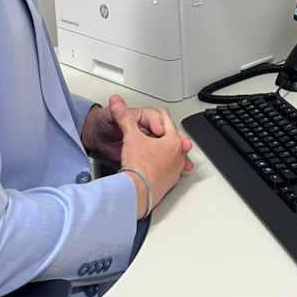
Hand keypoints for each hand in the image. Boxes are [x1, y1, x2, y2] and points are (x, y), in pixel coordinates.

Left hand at [82, 95, 171, 162]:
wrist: (99, 140)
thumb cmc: (105, 126)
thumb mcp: (109, 116)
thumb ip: (115, 111)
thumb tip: (114, 100)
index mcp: (143, 117)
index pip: (154, 117)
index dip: (157, 124)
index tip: (158, 131)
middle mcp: (149, 128)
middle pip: (168, 131)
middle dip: (175, 137)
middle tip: (179, 143)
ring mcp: (151, 141)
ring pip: (170, 144)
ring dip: (179, 149)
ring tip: (183, 154)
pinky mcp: (150, 154)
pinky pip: (166, 157)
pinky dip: (175, 161)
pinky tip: (179, 165)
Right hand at [109, 98, 192, 215]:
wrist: (137, 191)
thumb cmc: (138, 166)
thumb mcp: (131, 136)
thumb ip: (125, 118)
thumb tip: (117, 104)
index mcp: (173, 142)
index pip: (169, 124)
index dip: (163, 117)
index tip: (163, 113)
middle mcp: (178, 156)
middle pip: (176, 140)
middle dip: (171, 133)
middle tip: (166, 130)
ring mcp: (175, 170)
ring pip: (177, 156)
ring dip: (171, 151)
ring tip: (165, 148)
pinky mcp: (170, 182)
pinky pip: (172, 170)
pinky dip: (168, 166)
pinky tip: (162, 167)